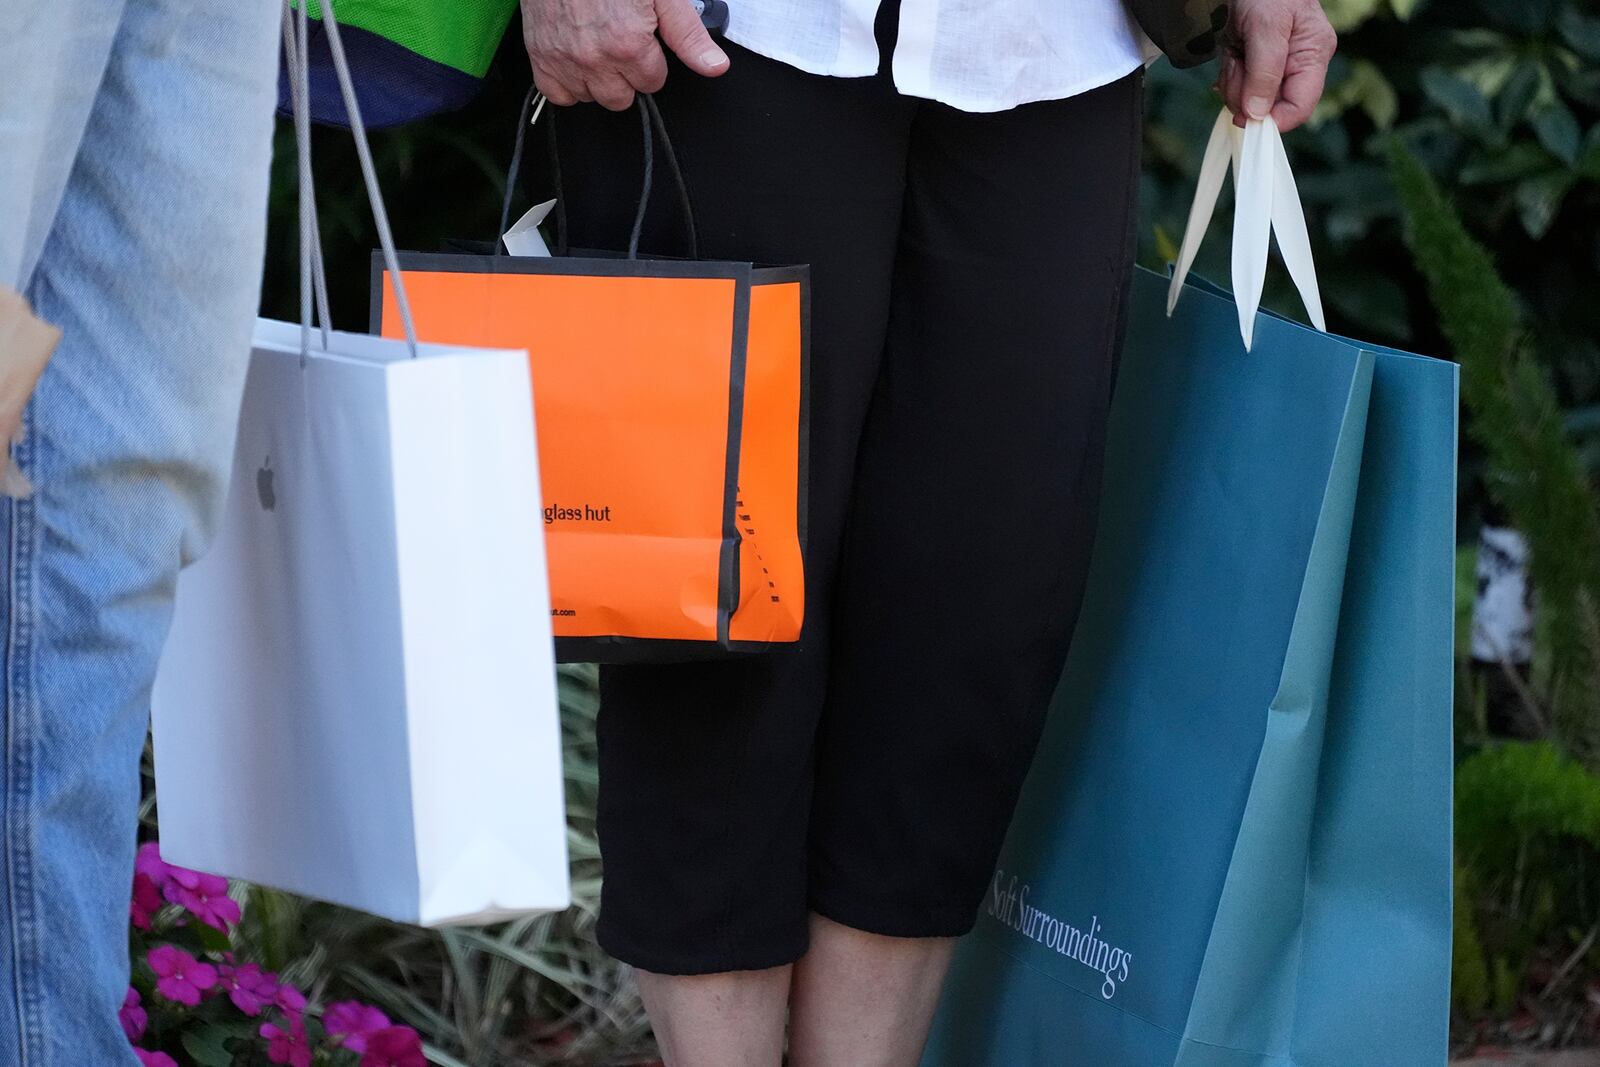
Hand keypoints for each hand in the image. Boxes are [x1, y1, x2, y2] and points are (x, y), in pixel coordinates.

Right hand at [520, 0, 728, 110]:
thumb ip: (688, 36)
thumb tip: (714, 67)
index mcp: (628, 46)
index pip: (652, 83)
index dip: (650, 62)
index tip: (642, 41)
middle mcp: (596, 59)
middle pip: (621, 98)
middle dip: (626, 76)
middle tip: (620, 44)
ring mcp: (566, 60)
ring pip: (591, 97)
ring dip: (597, 79)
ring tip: (597, 47)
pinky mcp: (542, 57)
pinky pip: (558, 94)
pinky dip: (568, 83)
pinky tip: (577, 61)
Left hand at [1215, 0, 1336, 132]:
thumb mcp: (1267, 27)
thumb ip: (1265, 71)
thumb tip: (1260, 114)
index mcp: (1312, 55)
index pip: (1300, 107)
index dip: (1274, 119)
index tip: (1247, 117)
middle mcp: (1296, 64)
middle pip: (1270, 107)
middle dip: (1246, 92)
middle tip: (1238, 62)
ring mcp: (1273, 67)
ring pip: (1249, 100)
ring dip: (1234, 82)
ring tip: (1235, 52)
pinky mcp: (1252, 65)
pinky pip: (1237, 87)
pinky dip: (1228, 75)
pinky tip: (1231, 55)